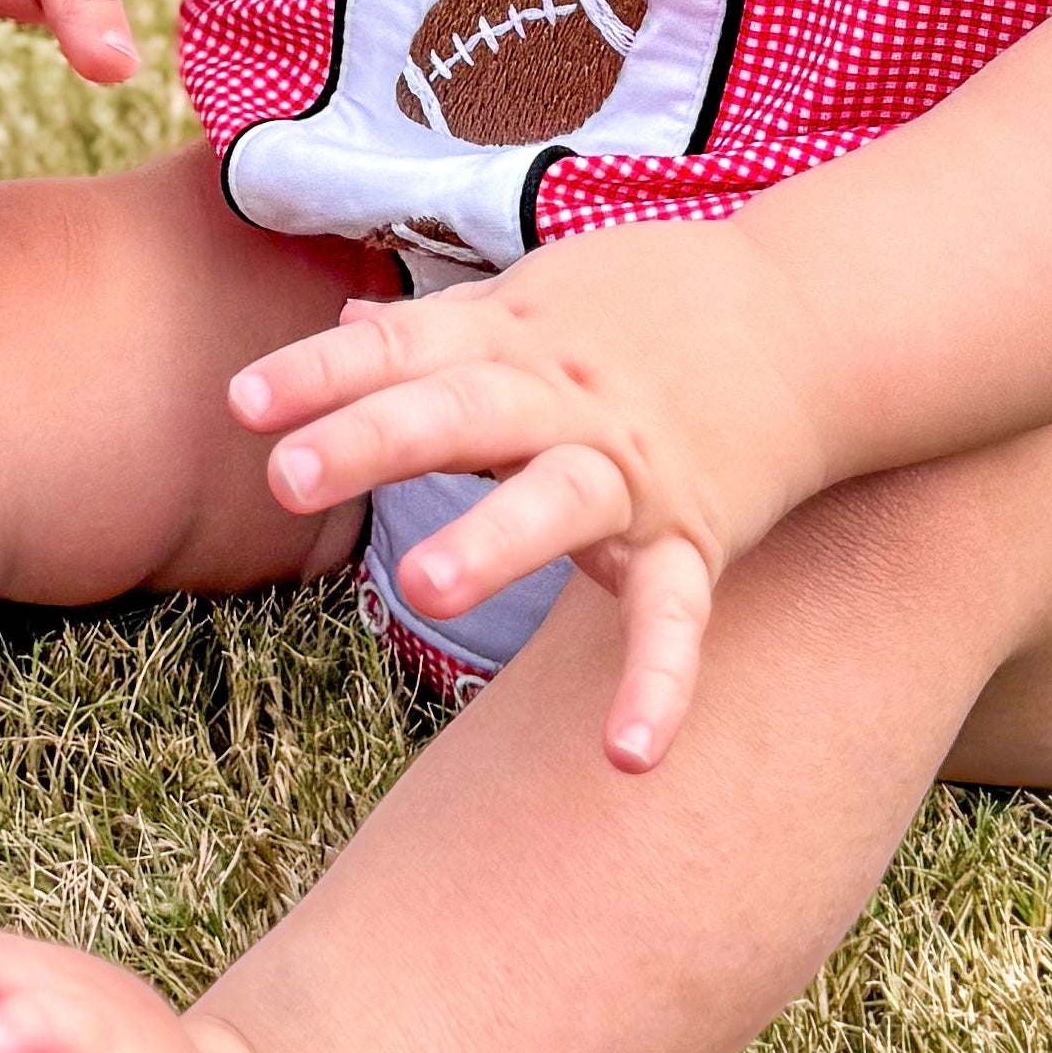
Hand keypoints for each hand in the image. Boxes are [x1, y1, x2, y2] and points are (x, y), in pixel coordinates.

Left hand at [226, 228, 829, 771]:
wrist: (812, 313)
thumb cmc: (654, 306)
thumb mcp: (539, 294)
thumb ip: (438, 323)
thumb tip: (340, 318)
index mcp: (515, 338)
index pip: (400, 348)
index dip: (318, 374)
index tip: (239, 405)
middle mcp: (566, 399)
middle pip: (462, 410)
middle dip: (375, 437)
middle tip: (284, 476)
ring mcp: (632, 470)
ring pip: (560, 498)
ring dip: (496, 538)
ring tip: (424, 587)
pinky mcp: (694, 536)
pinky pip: (675, 614)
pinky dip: (659, 683)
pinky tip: (626, 758)